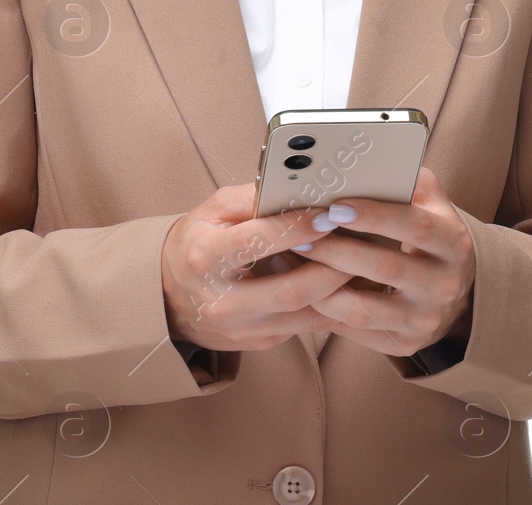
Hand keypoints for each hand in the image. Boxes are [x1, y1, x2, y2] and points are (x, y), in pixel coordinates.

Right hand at [161, 182, 355, 351]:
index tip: (329, 214)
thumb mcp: (216, 209)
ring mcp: (242, 328)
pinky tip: (346, 284)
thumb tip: (300, 188)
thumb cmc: (198, 241)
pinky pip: (305, 326)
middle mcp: (222, 300)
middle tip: (360, 243)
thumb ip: (255, 198)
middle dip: (332, 266)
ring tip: (361, 263)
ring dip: (339, 289)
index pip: (258, 241)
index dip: (298, 227)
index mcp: (205, 257)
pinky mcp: (259, 342)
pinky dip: (330, 304)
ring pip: (304, 315)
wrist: (170, 295)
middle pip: (290, 290)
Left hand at [276, 166, 475, 358]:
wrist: (455, 289)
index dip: (374, 216)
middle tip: (299, 234)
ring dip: (320, 285)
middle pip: (386, 268)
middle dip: (336, 250)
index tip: (335, 206)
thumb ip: (404, 180)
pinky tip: (300, 288)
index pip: (415, 227)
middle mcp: (443, 285)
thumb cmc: (431, 233)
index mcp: (453, 243)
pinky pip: (355, 330)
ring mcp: (424, 319)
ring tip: (290, 260)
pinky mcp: (404, 343)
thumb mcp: (431, 203)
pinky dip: (324, 309)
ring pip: (364, 308)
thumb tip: (363, 162)